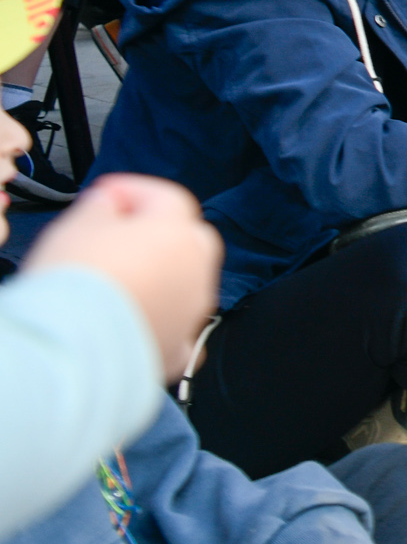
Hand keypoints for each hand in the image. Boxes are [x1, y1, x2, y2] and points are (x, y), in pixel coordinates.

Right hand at [24, 175, 221, 379]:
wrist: (73, 345)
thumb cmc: (77, 280)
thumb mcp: (79, 223)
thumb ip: (102, 206)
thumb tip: (110, 204)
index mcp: (178, 233)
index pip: (167, 198)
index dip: (134, 192)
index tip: (106, 197)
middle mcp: (196, 272)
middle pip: (188, 241)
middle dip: (157, 235)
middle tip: (117, 237)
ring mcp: (192, 314)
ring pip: (185, 287)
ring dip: (160, 280)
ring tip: (118, 283)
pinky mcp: (178, 351)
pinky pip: (179, 333)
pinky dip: (162, 326)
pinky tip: (139, 325)